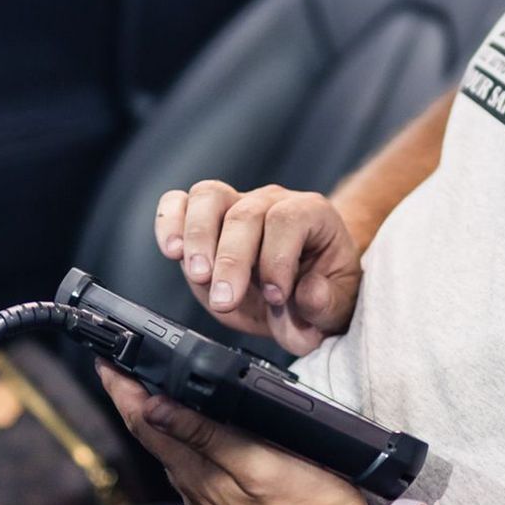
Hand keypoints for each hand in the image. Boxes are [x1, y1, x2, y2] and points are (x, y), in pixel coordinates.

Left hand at [97, 361, 376, 504]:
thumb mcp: (260, 461)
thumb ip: (206, 435)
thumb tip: (153, 409)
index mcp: (201, 479)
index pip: (147, 427)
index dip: (122, 392)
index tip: (105, 364)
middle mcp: (199, 501)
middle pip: (159, 446)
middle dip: (140, 409)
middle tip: (127, 377)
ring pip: (181, 468)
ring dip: (167, 436)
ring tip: (162, 407)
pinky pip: (204, 489)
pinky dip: (196, 462)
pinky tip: (209, 455)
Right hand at [155, 181, 361, 354]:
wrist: (301, 286)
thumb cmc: (319, 288)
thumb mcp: (335, 306)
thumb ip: (325, 304)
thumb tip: (308, 294)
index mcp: (311, 214)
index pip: (288, 220)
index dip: (278, 259)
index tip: (276, 297)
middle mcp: (272, 201)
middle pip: (245, 214)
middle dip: (232, 261)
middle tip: (227, 300)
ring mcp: (236, 203)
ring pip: (208, 197)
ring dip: (198, 238)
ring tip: (199, 275)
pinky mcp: (205, 217)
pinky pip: (179, 203)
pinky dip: (169, 222)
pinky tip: (172, 251)